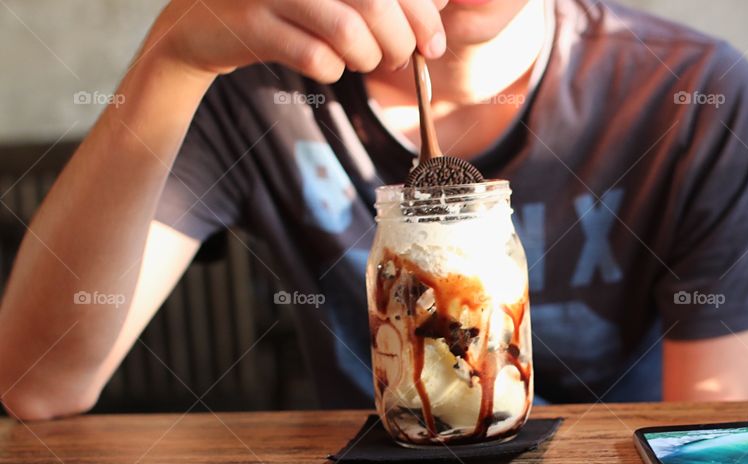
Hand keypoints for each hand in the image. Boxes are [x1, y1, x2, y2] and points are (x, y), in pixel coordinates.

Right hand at [149, 0, 447, 83]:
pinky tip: (330, 66)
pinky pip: (316, 58)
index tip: (434, 45)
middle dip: (401, 43)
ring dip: (367, 59)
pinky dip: (333, 70)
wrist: (202, 22)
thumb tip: (443, 5)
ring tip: (364, 62)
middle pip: (376, 3)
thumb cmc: (285, 5)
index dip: (424, 13)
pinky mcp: (251, 24)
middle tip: (400, 60)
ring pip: (349, 32)